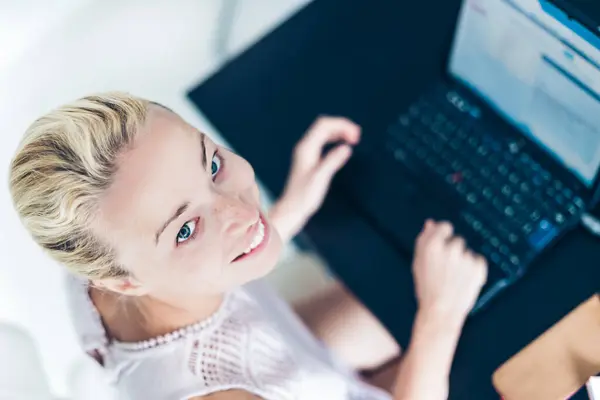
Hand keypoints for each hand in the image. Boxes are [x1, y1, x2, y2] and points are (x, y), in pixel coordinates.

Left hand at [270, 117, 360, 241]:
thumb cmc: (304, 196)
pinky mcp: (310, 159)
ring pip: (324, 133)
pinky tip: (342, 147)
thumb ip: (333, 161)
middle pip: (324, 126)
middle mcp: (305, 147)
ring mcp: (306, 152)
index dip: (342, 125)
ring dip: (339, 132)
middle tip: (357, 136)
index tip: (356, 136)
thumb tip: (346, 148)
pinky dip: (335, 140)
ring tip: (353, 139)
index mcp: (306, 148)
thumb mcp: (321, 178)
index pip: (324, 125)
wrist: (292, 209)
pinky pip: (323, 142)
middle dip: (342, 126)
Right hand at [412, 220, 487, 324]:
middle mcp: (450, 248)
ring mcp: (465, 257)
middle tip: (446, 270)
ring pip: (467, 253)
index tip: (444, 248)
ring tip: (454, 279)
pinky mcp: (479, 267)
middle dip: (453, 252)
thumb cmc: (427, 288)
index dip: (444, 237)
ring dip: (463, 262)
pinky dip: (474, 269)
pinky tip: (464, 281)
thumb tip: (430, 223)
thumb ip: (424, 240)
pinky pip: (478, 261)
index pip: (445, 226)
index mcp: (432, 245)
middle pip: (457, 240)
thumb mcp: (419, 262)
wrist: (441, 312)